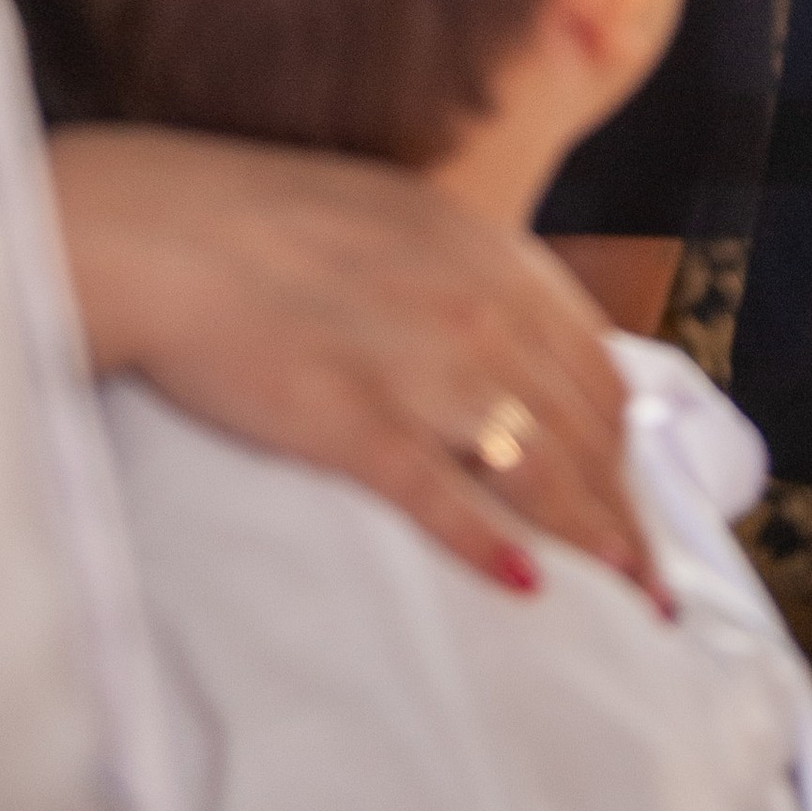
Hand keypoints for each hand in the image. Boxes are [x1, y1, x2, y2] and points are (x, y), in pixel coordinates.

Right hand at [49, 126, 654, 601]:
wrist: (159, 230)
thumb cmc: (265, 220)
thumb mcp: (397, 216)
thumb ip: (466, 272)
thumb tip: (517, 336)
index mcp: (486, 250)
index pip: (594, 362)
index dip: (630, 438)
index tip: (641, 489)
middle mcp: (472, 305)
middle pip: (583, 426)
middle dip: (628, 506)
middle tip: (651, 574)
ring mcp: (417, 366)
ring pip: (537, 468)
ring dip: (591, 538)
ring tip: (625, 594)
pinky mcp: (352, 423)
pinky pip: (441, 498)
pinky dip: (490, 546)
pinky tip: (523, 585)